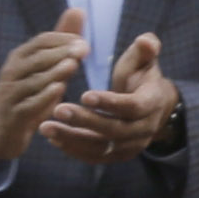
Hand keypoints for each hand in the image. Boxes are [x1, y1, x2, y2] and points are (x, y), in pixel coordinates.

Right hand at [0, 13, 90, 175]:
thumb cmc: (27, 94)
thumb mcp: (42, 68)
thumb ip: (60, 42)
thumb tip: (78, 10)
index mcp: (20, 57)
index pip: (41, 41)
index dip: (62, 39)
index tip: (84, 42)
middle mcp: (12, 72)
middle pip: (37, 58)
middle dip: (61, 52)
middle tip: (84, 49)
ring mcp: (10, 94)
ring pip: (33, 81)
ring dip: (53, 72)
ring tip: (73, 66)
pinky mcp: (13, 116)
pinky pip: (28, 105)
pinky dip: (43, 97)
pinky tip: (59, 91)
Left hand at [42, 30, 181, 164]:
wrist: (152, 106)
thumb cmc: (142, 76)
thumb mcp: (144, 60)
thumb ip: (145, 49)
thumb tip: (146, 41)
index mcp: (152, 103)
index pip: (132, 107)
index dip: (109, 102)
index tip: (84, 95)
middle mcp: (144, 129)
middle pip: (114, 130)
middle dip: (84, 121)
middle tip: (57, 110)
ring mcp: (131, 146)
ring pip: (101, 147)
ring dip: (72, 138)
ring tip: (46, 127)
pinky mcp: (117, 155)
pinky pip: (95, 156)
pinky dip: (74, 149)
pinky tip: (53, 138)